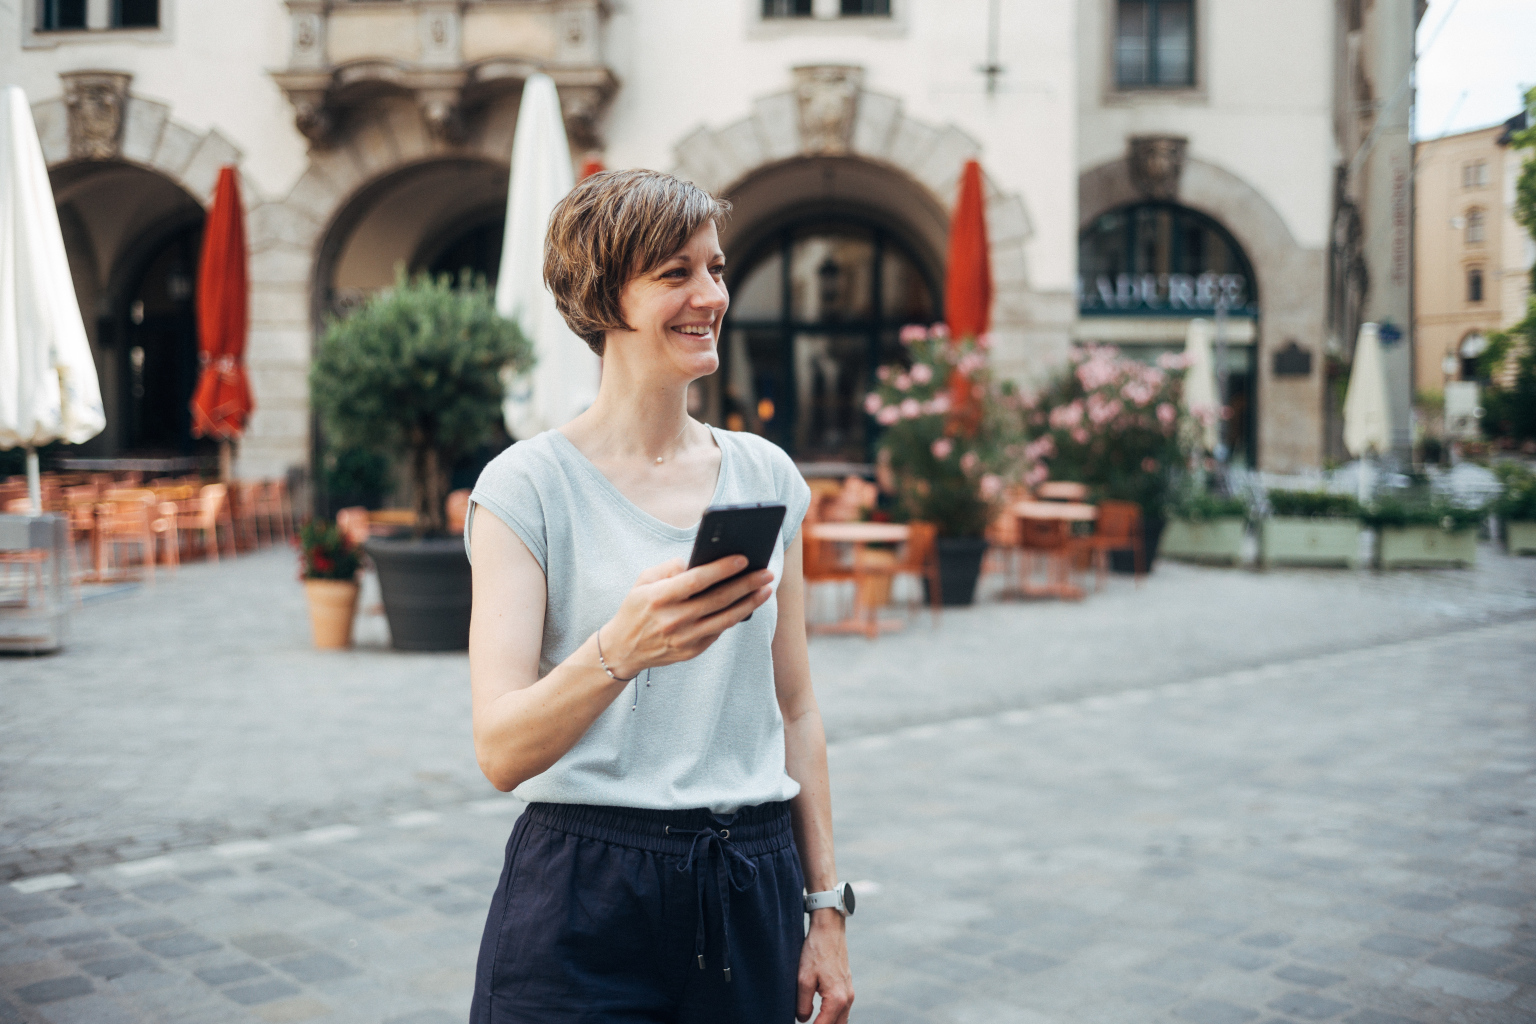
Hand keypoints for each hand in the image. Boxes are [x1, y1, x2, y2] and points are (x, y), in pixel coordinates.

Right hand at [599, 555, 774, 678]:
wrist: (623, 648)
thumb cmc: (637, 608)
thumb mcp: (643, 581)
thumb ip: (668, 568)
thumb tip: (696, 562)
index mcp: (659, 597)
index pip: (696, 580)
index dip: (722, 569)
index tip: (743, 559)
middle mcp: (673, 619)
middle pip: (718, 600)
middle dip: (746, 584)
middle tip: (767, 573)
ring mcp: (684, 638)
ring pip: (725, 619)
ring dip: (749, 604)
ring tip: (765, 589)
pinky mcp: (691, 651)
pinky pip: (718, 632)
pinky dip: (734, 617)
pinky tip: (747, 604)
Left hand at [797, 912, 852, 1022]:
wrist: (829, 929)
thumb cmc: (815, 951)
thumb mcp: (803, 978)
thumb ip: (803, 1003)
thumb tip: (803, 1019)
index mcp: (836, 999)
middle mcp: (847, 998)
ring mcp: (849, 992)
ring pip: (842, 1020)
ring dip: (829, 1023)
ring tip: (813, 1022)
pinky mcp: (847, 986)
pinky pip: (843, 1009)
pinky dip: (833, 1016)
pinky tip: (821, 1015)